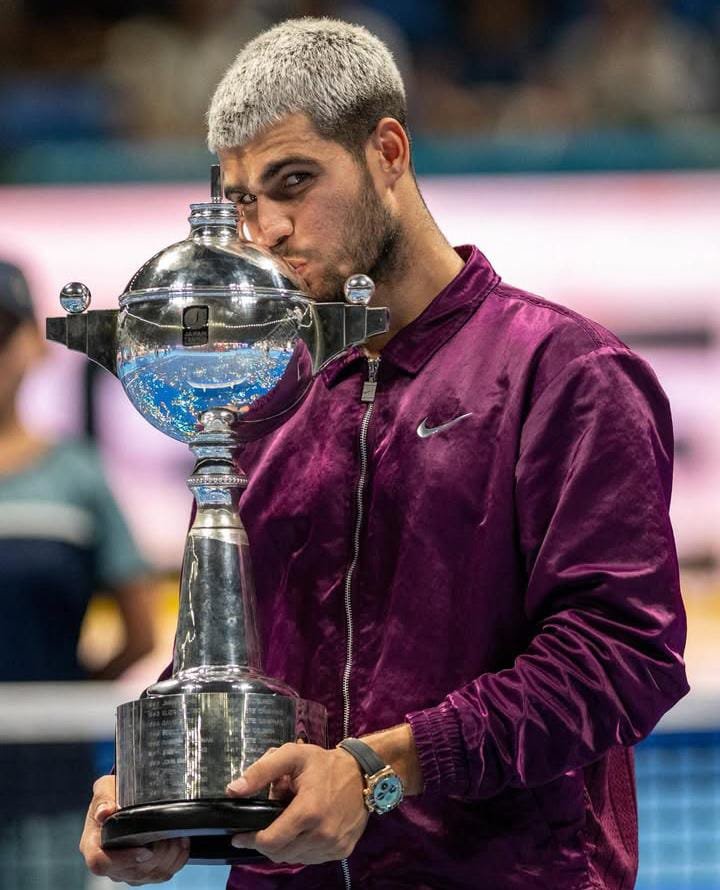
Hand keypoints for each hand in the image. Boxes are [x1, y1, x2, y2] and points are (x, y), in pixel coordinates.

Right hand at [79, 775, 189, 883]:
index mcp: (93, 845)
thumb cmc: (111, 796)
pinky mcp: (142, 872)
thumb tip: (105, 811)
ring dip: (169, 857)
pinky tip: (181, 844)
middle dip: (157, 855)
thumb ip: (103, 798)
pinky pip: (161, 874)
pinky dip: (175, 861)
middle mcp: (108, 862)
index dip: (125, 860)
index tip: (145, 850)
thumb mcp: (104, 789)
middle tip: (171, 836)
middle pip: (132, 872)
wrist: (121, 801)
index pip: (101, 863)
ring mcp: (126, 870)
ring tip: (178, 837)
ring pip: (149, 875)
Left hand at [227, 742, 368, 864]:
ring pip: (295, 859)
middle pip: (280, 853)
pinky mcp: (342, 851)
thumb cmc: (325, 764)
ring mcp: (333, 846)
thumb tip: (234, 790)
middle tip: (264, 822)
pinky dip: (300, 849)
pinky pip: (311, 859)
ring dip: (284, 846)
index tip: (238, 835)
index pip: (270, 841)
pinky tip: (301, 831)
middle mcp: (322, 835)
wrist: (363, 773)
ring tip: (286, 823)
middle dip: (266, 841)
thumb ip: (261, 772)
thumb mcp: (292, 756)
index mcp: (308, 812)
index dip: (250, 839)